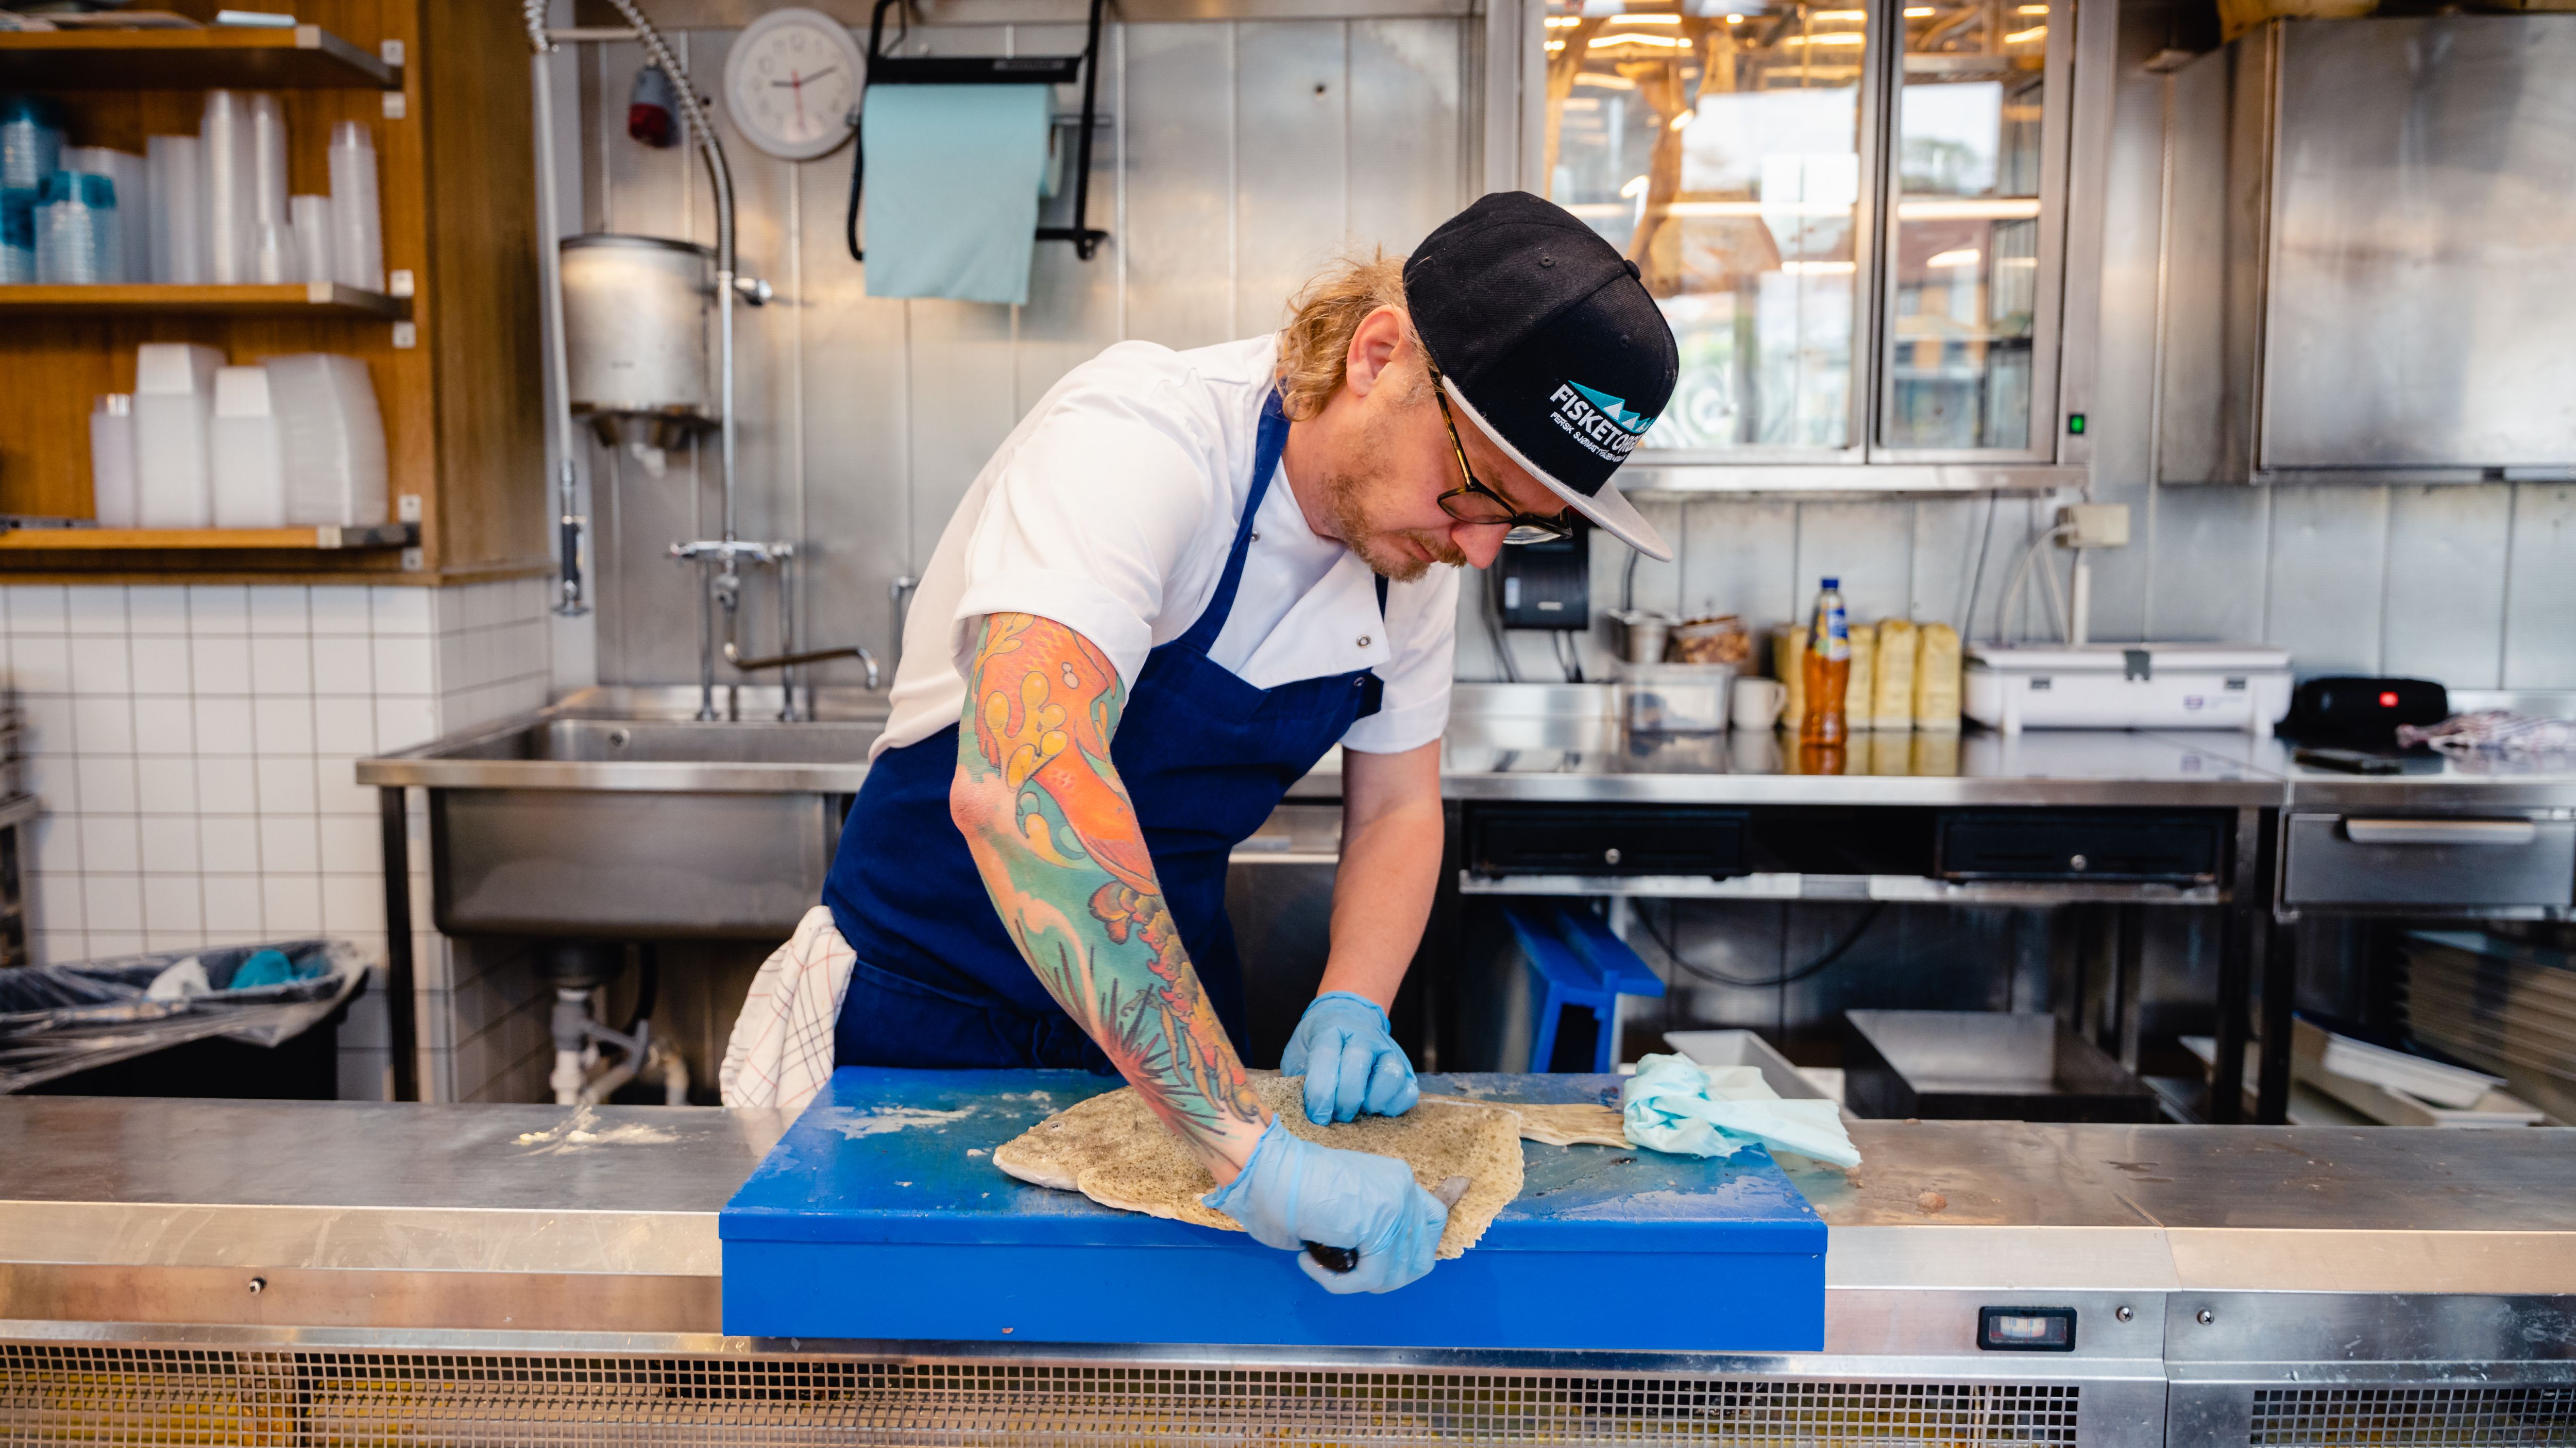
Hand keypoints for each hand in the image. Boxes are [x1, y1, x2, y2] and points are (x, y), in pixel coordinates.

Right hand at [1201, 1116, 1445, 1293]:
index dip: (1411, 1252)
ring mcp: (1396, 1205)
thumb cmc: (1288, 1188)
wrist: (1267, 1170)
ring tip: (1319, 1261)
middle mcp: (1404, 1188)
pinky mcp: (1379, 1226)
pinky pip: (1369, 1278)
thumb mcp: (1345, 1203)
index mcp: (1397, 1179)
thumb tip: (1384, 1262)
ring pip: (1395, 1274)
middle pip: (1422, 1257)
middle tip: (1346, 1268)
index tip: (1376, 1265)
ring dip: (1356, 1280)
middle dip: (1384, 1275)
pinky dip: (1337, 1282)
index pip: (1432, 1222)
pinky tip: (1309, 1262)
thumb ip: (1370, 1224)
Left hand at [1280, 991, 1418, 1123]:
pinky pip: (1408, 1090)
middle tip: (1336, 1116)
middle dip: (1344, 1101)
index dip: (1320, 1092)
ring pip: (1390, 1077)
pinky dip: (1394, 1106)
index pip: (1326, 1058)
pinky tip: (1377, 1110)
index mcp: (1331, 1029)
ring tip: (1359, 1111)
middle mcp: (1363, 1036)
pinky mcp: (1405, 1066)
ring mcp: (1388, 1050)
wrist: (1348, 1016)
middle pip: (1358, 1068)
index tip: (1316, 1116)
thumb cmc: (1319, 1040)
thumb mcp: (1299, 1051)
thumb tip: (1301, 1110)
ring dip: (1372, 1103)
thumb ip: (1298, 1077)